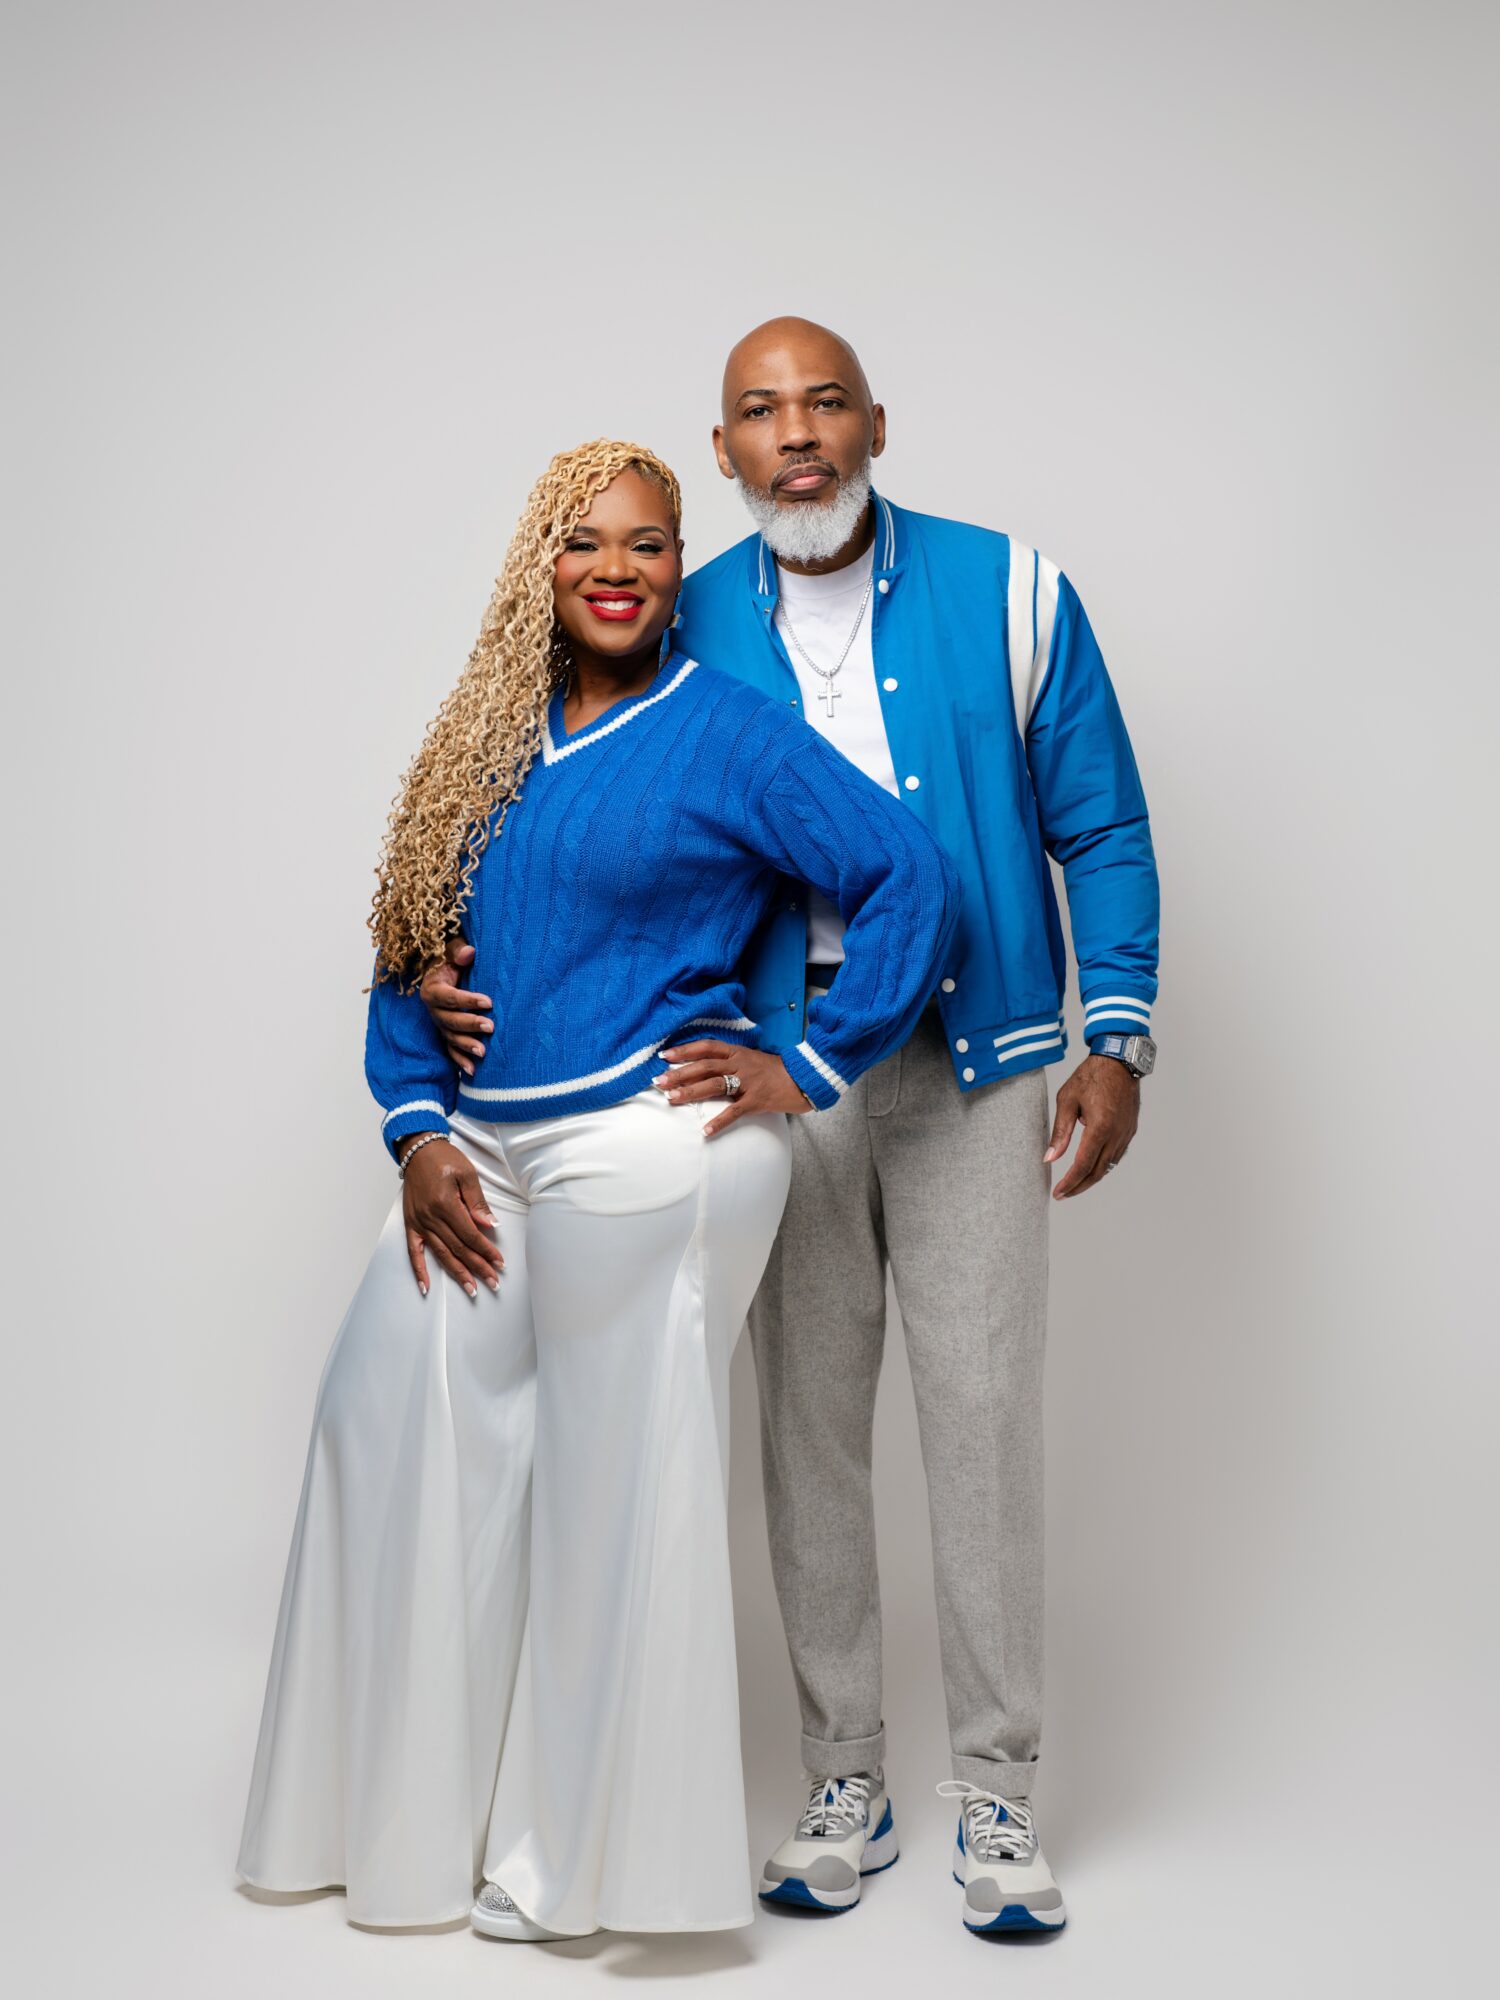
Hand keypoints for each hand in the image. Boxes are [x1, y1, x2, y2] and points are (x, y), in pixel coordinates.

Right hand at [398, 1136, 503, 1295]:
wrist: (418, 1150)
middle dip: (477, 1267)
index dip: (486, 1251)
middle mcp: (430, 1217)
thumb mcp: (467, 1175)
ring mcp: (419, 1222)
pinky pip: (414, 1252)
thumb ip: (478, 1202)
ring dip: (457, 1273)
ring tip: (471, 1289)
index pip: (470, 1235)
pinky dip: (420, 1271)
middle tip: (493, 1283)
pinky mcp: (411, 1224)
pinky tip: (427, 1287)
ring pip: (440, 1254)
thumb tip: (490, 1225)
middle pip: (458, 1249)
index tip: (499, 1262)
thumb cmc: (444, 1159)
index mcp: (446, 1204)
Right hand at [419, 937, 493, 1076]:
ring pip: (451, 1038)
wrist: (444, 970)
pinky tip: (472, 1071)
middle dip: (470, 1025)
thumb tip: (468, 952)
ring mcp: (439, 1024)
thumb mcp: (452, 949)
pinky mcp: (445, 1034)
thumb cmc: (451, 959)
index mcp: (433, 989)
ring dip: (466, 1046)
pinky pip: (451, 1050)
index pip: (449, 997)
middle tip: (491, 1027)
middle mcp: (433, 1009)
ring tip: (483, 1053)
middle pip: (450, 1021)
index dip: (467, 1000)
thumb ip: (458, 950)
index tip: (488, 1002)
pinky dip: (460, 1061)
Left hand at [654, 1039, 813, 1136]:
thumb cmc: (777, 1070)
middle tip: (659, 1081)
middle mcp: (741, 1064)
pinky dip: (719, 1121)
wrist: (806, 1077)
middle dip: (680, 1073)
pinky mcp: (758, 1100)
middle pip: (704, 1066)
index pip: (706, 1047)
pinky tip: (705, 1130)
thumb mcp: (753, 1059)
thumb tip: (705, 1068)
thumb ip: (731, 1061)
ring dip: (691, 1092)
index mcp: (738, 1052)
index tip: (664, 1056)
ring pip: (715, 1085)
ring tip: (671, 1099)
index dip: (685, 1050)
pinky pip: (735, 1111)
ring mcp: (750, 1082)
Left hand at [1044, 1053, 1139, 1198]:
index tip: (1057, 1193)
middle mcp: (1116, 1135)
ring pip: (1109, 1166)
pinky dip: (1103, 1166)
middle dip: (1079, 1186)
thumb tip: (1050, 1158)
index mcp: (1099, 1128)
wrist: (1119, 1061)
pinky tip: (1091, 1166)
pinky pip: (1117, 1155)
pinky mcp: (1130, 1130)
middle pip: (1097, 1172)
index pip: (1082, 1166)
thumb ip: (1060, 1132)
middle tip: (1063, 1194)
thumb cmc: (1090, 1076)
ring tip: (1074, 1183)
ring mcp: (1126, 1133)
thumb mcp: (1067, 1100)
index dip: (1069, 1183)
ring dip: (1091, 1178)